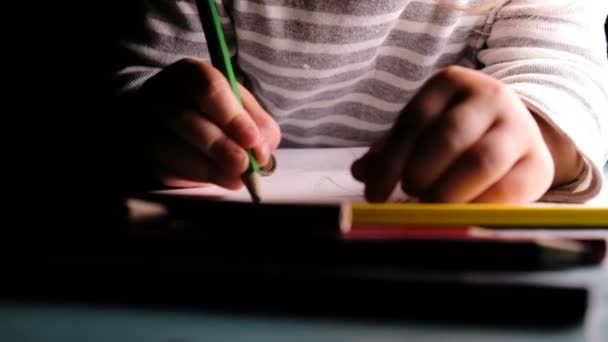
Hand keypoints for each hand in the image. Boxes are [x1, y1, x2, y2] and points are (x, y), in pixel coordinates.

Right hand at [132, 58, 280, 188]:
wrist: (175, 120)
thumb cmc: (215, 112)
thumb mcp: (242, 108)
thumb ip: (259, 126)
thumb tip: (261, 152)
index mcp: (188, 73)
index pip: (208, 88)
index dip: (231, 116)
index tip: (251, 139)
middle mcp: (159, 94)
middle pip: (186, 119)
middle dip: (220, 146)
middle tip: (244, 164)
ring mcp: (145, 124)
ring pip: (172, 148)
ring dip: (209, 167)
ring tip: (236, 177)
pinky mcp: (143, 154)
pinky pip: (167, 169)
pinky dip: (197, 177)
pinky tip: (218, 179)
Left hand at [351, 66, 556, 203]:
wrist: (511, 133)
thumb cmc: (453, 134)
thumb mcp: (419, 133)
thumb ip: (390, 150)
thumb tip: (361, 172)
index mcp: (451, 84)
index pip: (414, 121)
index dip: (390, 161)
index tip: (375, 195)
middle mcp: (490, 98)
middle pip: (448, 137)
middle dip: (421, 174)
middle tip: (410, 196)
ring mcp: (519, 129)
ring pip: (480, 162)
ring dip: (447, 193)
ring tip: (432, 207)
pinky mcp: (539, 164)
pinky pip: (508, 191)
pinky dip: (477, 209)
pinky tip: (459, 217)